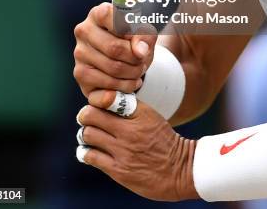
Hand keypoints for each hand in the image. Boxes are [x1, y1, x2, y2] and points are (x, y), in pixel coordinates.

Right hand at [73, 2, 156, 97]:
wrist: (127, 58)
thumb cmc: (134, 40)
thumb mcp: (145, 34)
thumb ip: (146, 36)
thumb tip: (139, 51)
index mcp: (98, 13)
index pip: (111, 17)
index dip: (132, 32)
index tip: (142, 41)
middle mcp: (84, 31)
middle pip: (114, 48)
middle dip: (135, 59)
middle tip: (142, 61)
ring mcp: (79, 53)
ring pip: (113, 69)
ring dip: (133, 74)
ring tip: (138, 71)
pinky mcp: (80, 74)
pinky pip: (106, 87)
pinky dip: (124, 88)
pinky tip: (129, 83)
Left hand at [76, 92, 198, 200]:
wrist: (180, 170)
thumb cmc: (163, 140)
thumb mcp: (151, 116)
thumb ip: (130, 106)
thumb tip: (105, 99)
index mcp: (139, 113)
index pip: (107, 98)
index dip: (97, 99)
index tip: (97, 103)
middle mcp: (129, 130)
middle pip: (91, 114)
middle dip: (86, 115)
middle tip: (87, 118)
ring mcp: (123, 151)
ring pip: (88, 134)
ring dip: (86, 133)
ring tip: (90, 135)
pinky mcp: (118, 170)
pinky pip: (91, 156)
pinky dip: (86, 151)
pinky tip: (90, 150)